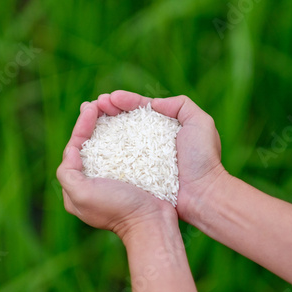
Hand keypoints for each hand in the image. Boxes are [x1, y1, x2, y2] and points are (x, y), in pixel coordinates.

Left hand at [56, 98, 176, 240]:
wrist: (151, 224)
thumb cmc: (118, 209)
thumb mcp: (82, 194)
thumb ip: (68, 172)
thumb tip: (71, 151)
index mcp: (77, 188)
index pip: (75, 148)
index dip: (81, 126)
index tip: (91, 108)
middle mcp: (92, 184)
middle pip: (89, 146)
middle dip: (92, 123)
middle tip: (97, 103)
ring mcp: (112, 181)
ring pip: (106, 147)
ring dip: (107, 126)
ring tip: (110, 108)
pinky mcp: (130, 178)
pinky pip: (123, 152)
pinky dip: (123, 137)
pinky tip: (128, 125)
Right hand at [92, 91, 226, 223]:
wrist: (202, 194)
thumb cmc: (203, 159)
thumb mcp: (200, 123)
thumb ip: (181, 105)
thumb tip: (154, 103)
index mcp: (166, 126)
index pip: (141, 108)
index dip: (125, 101)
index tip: (110, 98)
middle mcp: (151, 141)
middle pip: (126, 120)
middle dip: (109, 109)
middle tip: (94, 104)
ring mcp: (143, 158)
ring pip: (118, 137)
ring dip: (102, 125)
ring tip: (89, 115)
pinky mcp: (136, 174)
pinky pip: (117, 158)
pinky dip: (104, 148)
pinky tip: (93, 140)